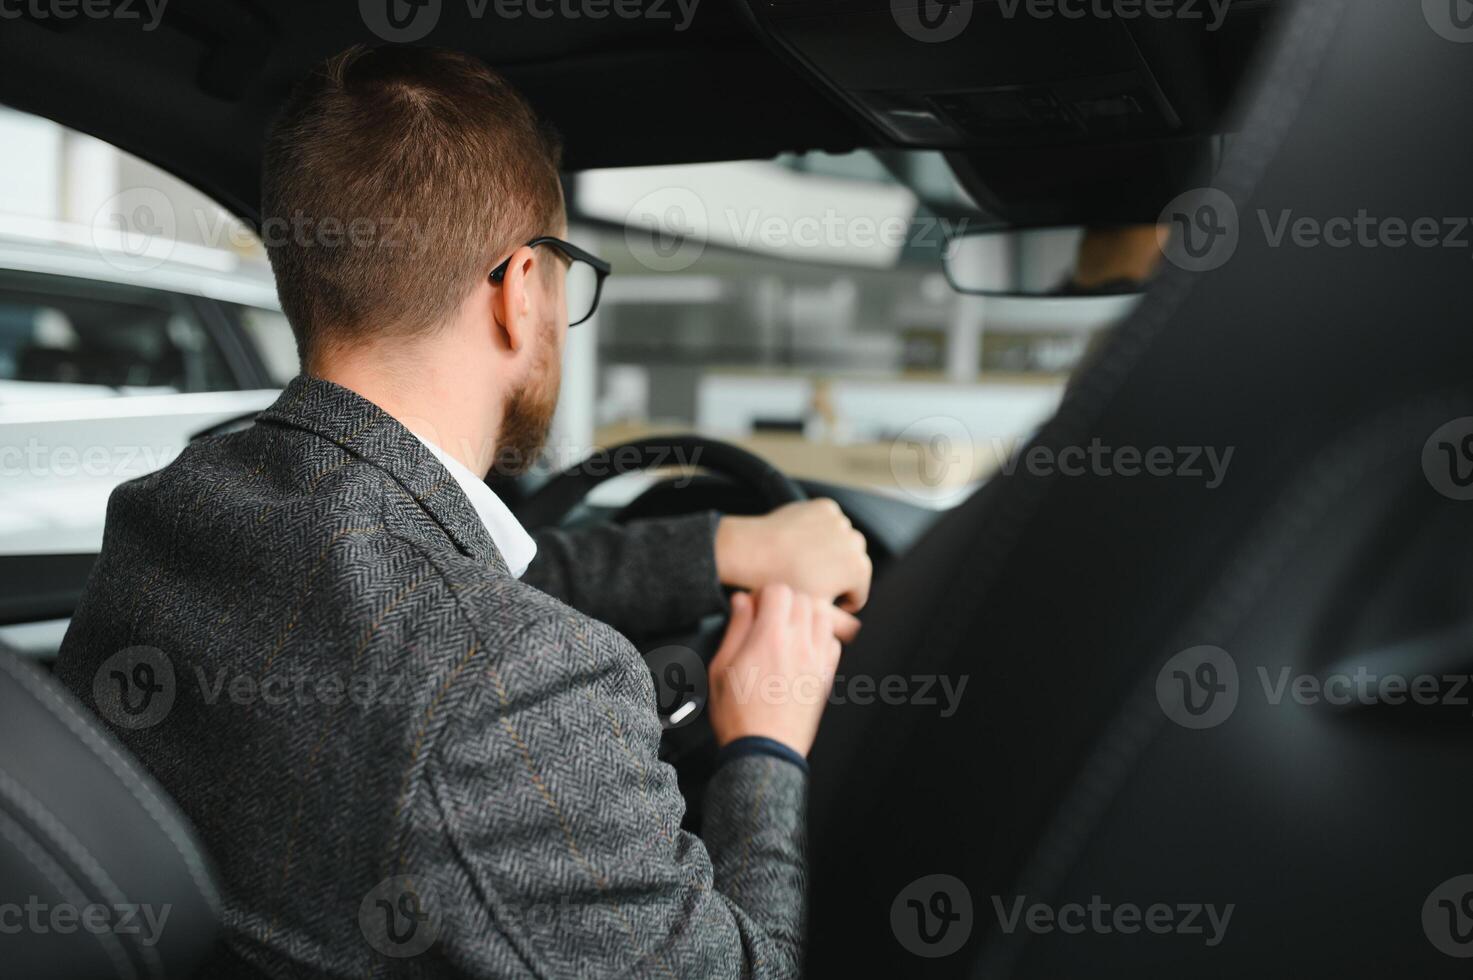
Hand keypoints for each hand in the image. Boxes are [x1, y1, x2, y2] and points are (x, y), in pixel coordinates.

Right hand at [707, 585, 844, 755]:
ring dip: (805, 616)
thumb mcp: (721, 668)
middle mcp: (799, 644)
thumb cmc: (738, 714)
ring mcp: (817, 660)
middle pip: (802, 599)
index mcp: (770, 637)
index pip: (779, 591)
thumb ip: (735, 629)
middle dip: (783, 602)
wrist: (764, 750)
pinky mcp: (826, 676)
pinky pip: (833, 642)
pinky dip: (820, 637)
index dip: (763, 595)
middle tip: (768, 618)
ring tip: (788, 630)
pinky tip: (803, 648)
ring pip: (822, 616)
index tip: (754, 609)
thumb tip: (742, 601)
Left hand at [715, 499, 872, 616]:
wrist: (754, 551)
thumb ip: (843, 624)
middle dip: (838, 574)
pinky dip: (820, 530)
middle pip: (852, 564)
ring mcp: (840, 523)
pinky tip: (801, 542)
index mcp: (859, 569)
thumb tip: (856, 630)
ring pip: (842, 541)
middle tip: (811, 581)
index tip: (822, 602)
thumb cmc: (783, 584)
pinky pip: (829, 522)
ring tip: (804, 561)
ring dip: (831, 550)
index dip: (840, 603)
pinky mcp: (825, 507)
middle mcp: (855, 543)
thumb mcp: (814, 611)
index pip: (858, 592)